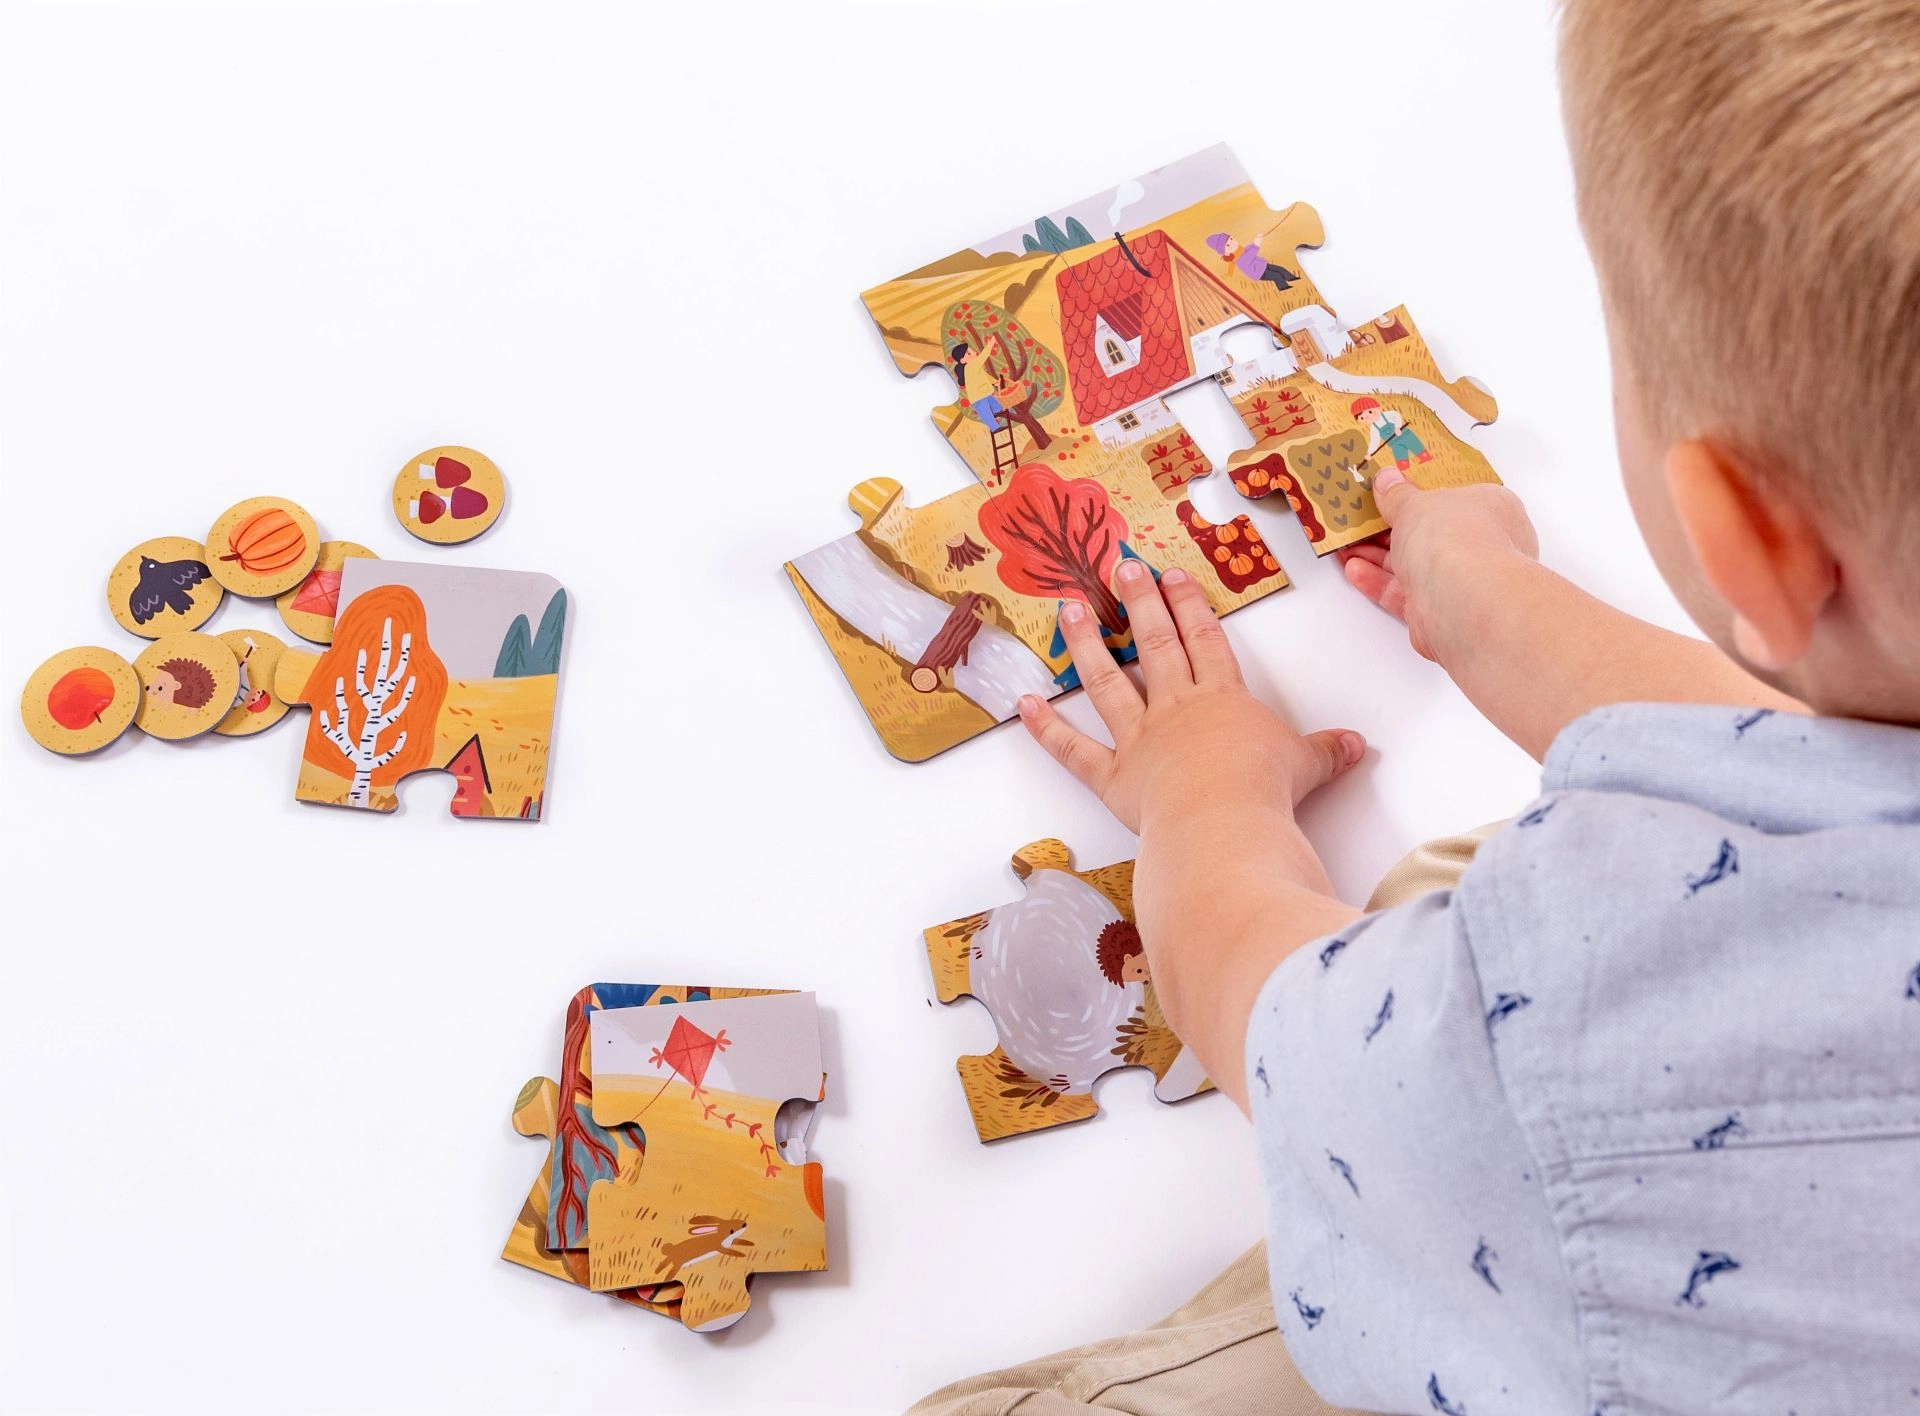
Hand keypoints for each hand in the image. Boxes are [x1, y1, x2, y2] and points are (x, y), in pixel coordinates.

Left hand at [1017, 560, 1365, 834]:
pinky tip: (1023, 703)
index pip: (1204, 641)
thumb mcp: (1307, 764)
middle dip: (1137, 603)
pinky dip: (1046, 728)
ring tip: (1069, 609)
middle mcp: (1176, 709)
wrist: (1225, 821)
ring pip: (1108, 682)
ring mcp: (1140, 739)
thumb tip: (1358, 745)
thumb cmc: (1265, 790)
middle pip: (1154, 645)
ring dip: (1086, 644)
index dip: (1188, 606)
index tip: (1171, 575)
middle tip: (1119, 567)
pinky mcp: (1113, 777)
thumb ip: (1327, 751)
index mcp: (1221, 699)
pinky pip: (1073, 750)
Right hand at [1337, 468, 1538, 661]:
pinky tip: (1355, 569)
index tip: (1394, 489)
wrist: (1461, 603)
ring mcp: (1460, 580)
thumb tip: (1388, 481)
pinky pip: (1402, 593)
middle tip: (1363, 518)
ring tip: (1349, 543)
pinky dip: (1377, 582)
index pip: (1455, 497)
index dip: (1422, 493)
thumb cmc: (1457, 542)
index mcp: (1489, 508)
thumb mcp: (1415, 504)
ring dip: (1378, 555)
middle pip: (1429, 533)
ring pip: (1412, 565)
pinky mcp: (1437, 610)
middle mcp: (1479, 545)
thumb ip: (1397, 495)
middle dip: (1391, 528)